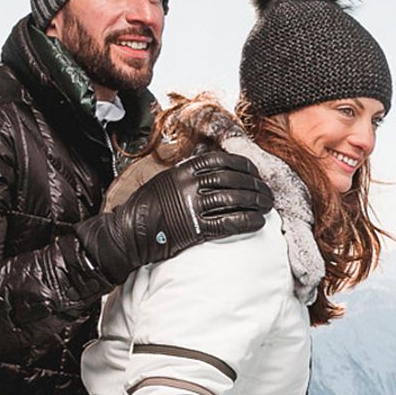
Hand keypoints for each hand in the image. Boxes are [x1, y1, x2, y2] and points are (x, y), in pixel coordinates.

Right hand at [76, 152, 272, 283]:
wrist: (127, 234)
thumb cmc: (146, 208)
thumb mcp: (165, 180)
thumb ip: (187, 173)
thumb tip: (211, 164)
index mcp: (182, 170)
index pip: (221, 161)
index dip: (243, 166)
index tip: (255, 172)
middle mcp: (188, 185)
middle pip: (232, 179)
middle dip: (255, 185)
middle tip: (267, 193)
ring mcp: (191, 207)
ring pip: (233, 199)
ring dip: (255, 203)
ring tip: (267, 207)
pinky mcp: (194, 229)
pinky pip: (228, 223)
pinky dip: (247, 222)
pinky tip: (258, 223)